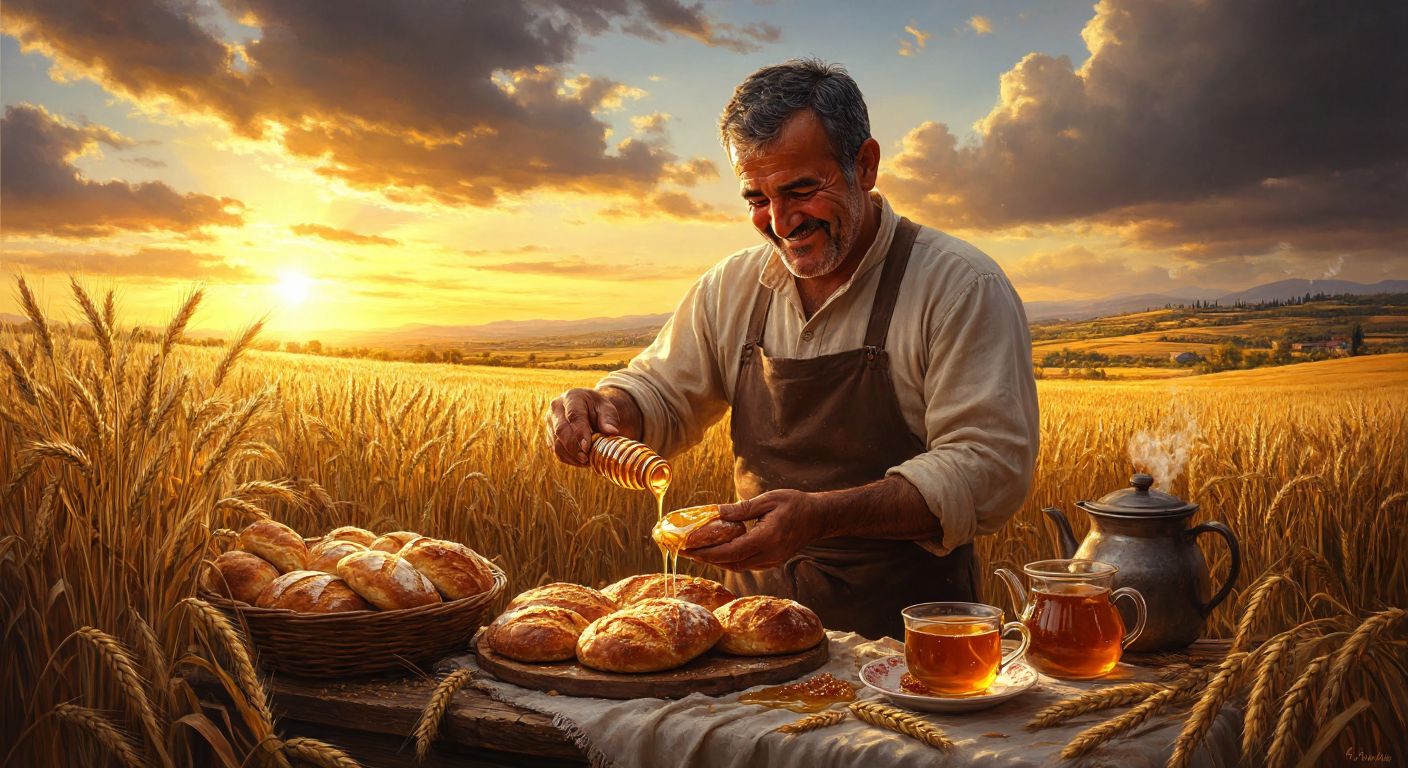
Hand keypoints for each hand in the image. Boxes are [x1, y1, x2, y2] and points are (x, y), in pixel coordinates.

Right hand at [547, 388, 621, 465]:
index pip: (574, 415)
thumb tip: (612, 432)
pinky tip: (580, 461)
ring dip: (571, 455)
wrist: (587, 409)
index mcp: (572, 397)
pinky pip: (555, 451)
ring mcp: (550, 422)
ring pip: (556, 443)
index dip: (580, 432)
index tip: (587, 447)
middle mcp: (556, 407)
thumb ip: (609, 419)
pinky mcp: (549, 435)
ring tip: (586, 461)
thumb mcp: (607, 409)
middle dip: (574, 447)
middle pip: (561, 430)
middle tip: (586, 458)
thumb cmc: (598, 409)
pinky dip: (568, 459)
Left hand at [685, 489, 824, 570]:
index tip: (687, 548)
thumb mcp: (768, 500)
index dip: (706, 552)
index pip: (730, 551)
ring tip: (694, 551)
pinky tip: (716, 551)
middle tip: (682, 550)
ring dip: (714, 561)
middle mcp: (768, 555)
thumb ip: (742, 509)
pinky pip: (744, 564)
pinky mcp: (771, 562)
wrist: (818, 518)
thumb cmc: (795, 504)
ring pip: (736, 566)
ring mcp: (770, 561)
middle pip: (729, 563)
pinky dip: (727, 559)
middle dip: (704, 558)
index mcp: (767, 538)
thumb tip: (717, 512)